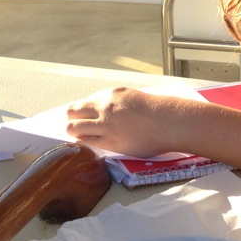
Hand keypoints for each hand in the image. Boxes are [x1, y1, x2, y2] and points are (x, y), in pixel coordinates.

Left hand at [66, 87, 197, 156]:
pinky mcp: (112, 142)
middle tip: (75, 127)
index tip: (77, 118)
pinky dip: (83, 143)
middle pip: (72, 114)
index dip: (77, 112)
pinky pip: (87, 143)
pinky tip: (87, 144)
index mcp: (110, 96)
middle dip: (71, 121)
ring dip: (74, 133)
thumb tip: (93, 106)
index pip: (81, 104)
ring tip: (80, 137)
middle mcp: (105, 108)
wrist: (169, 122)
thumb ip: (111, 100)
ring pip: (74, 129)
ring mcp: (107, 126)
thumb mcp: (130, 96)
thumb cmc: (154, 110)